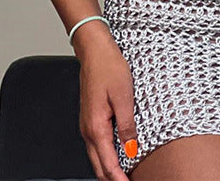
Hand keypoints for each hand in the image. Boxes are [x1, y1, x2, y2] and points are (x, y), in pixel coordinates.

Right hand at [78, 42, 137, 180]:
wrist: (95, 51)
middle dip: (113, 179)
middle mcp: (88, 130)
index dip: (119, 179)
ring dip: (110, 169)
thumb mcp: (124, 97)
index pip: (108, 165)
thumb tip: (131, 150)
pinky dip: (107, 157)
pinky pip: (98, 145)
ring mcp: (88, 125)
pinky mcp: (91, 118)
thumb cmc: (109, 68)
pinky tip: (118, 156)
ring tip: (125, 175)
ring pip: (97, 157)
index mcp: (96, 127)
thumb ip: (127, 126)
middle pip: (99, 166)